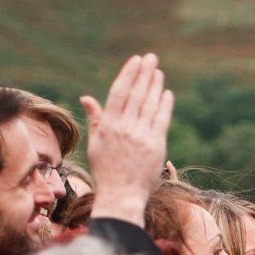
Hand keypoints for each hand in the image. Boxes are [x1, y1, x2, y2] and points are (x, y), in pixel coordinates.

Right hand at [82, 53, 173, 225]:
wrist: (121, 196)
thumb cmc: (106, 171)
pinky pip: (161, 120)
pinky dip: (164, 105)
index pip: (119, 92)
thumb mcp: (96, 144)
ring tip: (158, 72)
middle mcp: (124, 128)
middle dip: (144, 73)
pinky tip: (167, 93)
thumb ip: (96, 119)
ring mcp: (141, 137)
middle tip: (151, 58)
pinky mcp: (156, 146)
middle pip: (136, 94)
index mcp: (108, 126)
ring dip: (155, 86)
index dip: (129, 74)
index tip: (135, 60)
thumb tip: (86, 97)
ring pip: (149, 104)